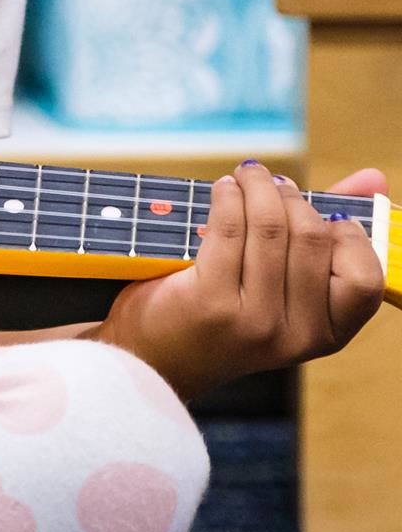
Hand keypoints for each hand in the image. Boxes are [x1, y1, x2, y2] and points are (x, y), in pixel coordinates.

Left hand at [97, 161, 387, 399]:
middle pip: (313, 239)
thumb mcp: (285, 286)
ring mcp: (254, 322)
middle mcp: (297, 336)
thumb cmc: (228, 312)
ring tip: (247, 175)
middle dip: (292, 198)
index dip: (346, 234)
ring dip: (258, 187)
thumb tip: (373, 178)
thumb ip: (330, 235)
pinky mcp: (210, 302)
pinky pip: (230, 230)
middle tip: (271, 182)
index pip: (365, 278)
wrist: (157, 356)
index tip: (323, 210)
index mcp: (327, 335)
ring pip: (272, 228)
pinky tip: (224, 189)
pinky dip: (228, 197)